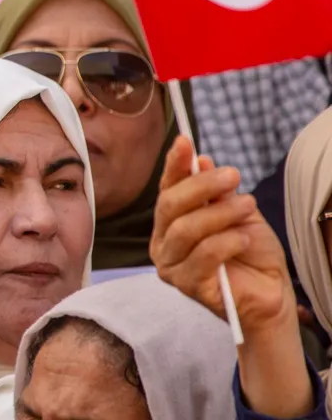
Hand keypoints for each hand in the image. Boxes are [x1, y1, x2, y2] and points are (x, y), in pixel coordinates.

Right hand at [150, 136, 293, 334]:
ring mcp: (171, 265)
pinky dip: (226, 242)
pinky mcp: (187, 285)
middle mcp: (163, 242)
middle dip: (201, 186)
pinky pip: (202, 256)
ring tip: (248, 207)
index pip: (166, 189)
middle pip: (170, 206)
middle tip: (232, 176)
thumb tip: (201, 161)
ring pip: (185, 230)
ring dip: (220, 214)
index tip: (185, 142)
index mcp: (170, 222)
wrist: (270, 291)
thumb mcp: (236, 211)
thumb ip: (216, 192)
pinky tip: (243, 239)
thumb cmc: (250, 252)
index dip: (174, 165)